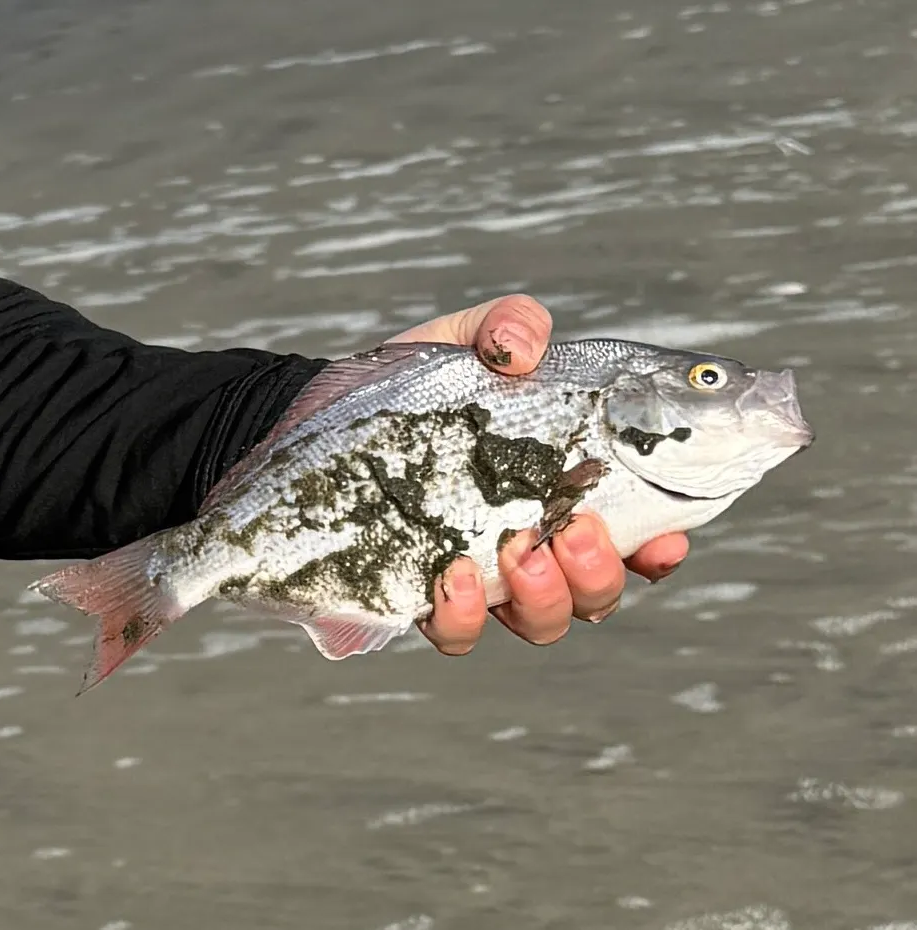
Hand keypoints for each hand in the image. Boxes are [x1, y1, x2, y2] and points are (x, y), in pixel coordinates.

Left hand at [388, 294, 688, 654]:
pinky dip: (463, 616)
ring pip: (541, 622)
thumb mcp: (466, 342)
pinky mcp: (424, 594)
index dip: (660, 551)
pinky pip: (457, 633)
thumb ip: (508, 327)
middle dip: (597, 575)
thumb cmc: (416, 386)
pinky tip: (451, 573)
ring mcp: (482, 576)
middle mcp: (532, 544)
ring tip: (518, 553)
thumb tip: (524, 348)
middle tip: (574, 531)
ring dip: (544, 598)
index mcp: (560, 492)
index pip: (633, 538)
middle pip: (594, 594)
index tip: (665, 539)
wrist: (332, 414)